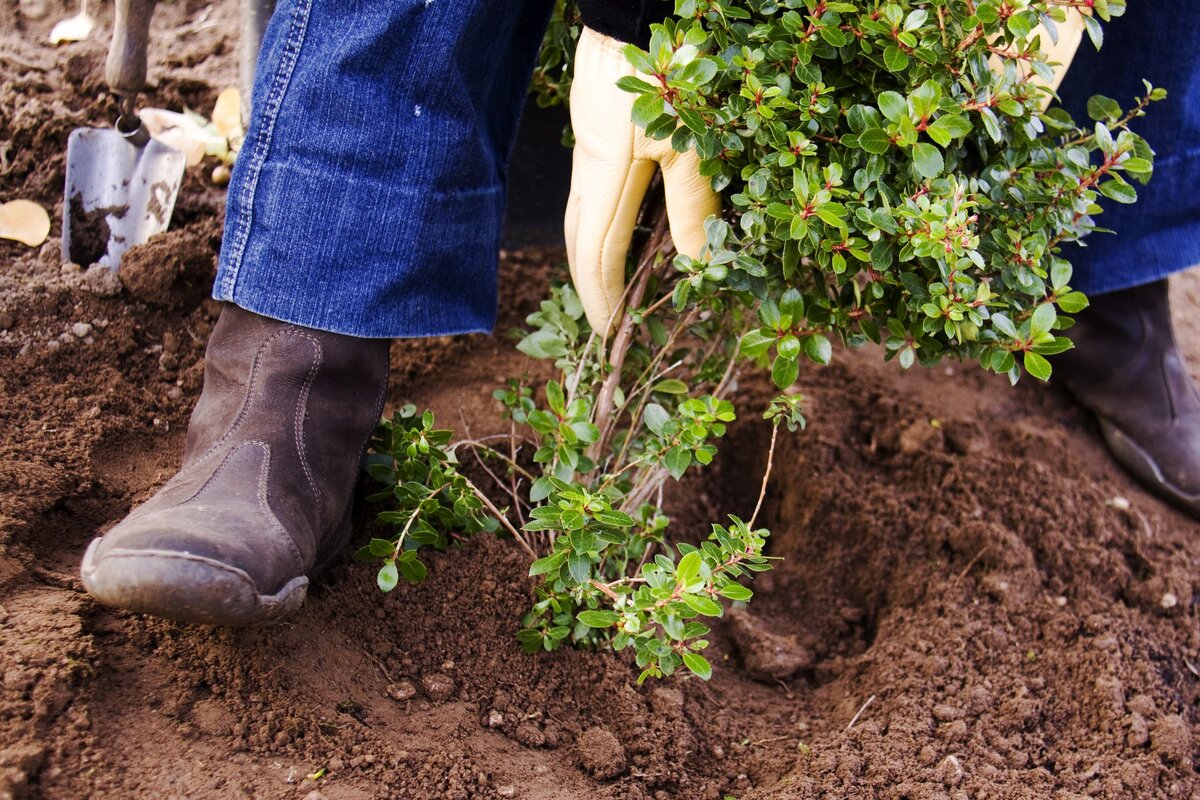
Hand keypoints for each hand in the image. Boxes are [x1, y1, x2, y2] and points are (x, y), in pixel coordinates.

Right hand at [564, 26, 719, 334]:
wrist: (630, 15)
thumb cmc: (666, 75)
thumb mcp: (689, 144)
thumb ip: (691, 206)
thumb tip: (697, 266)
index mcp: (605, 181)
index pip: (596, 257)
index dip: (603, 299)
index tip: (610, 335)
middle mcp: (587, 174)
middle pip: (579, 245)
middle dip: (590, 288)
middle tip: (605, 325)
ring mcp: (586, 155)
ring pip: (580, 222)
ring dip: (590, 261)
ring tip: (609, 291)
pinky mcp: (594, 138)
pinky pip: (588, 199)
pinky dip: (598, 230)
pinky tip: (618, 235)